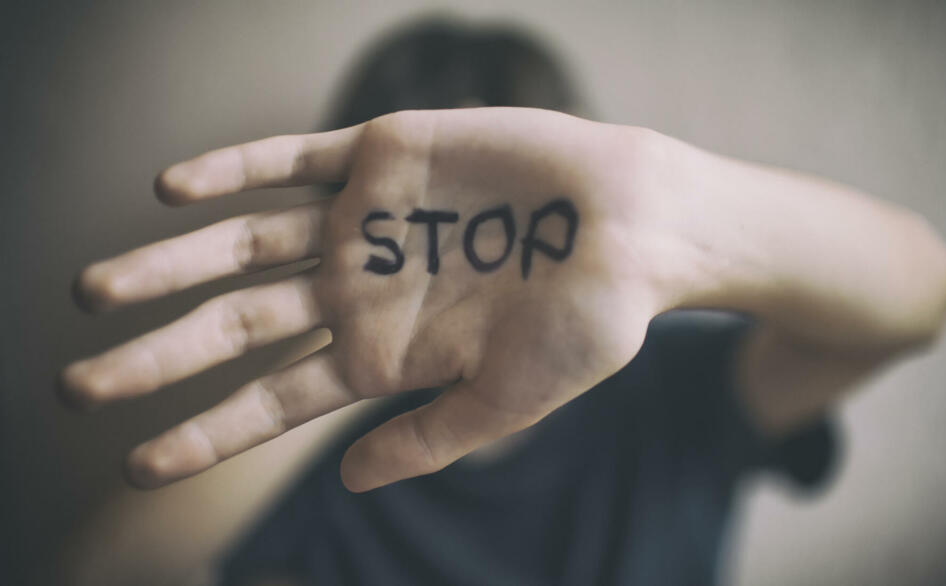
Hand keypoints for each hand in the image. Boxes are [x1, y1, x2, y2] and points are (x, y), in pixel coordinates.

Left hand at [60, 108, 679, 490]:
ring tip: (92, 291)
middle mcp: (358, 287)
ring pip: (244, 242)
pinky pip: (291, 159)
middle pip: (237, 324)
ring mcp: (363, 222)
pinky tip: (173, 191)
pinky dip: (232, 170)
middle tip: (77, 386)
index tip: (136, 464)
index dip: (206, 432)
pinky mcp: (382, 156)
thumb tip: (344, 487)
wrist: (636, 228)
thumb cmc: (586, 323)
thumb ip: (426, 440)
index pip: (272, 399)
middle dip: (158, 354)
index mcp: (382, 354)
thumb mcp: (507, 401)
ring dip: (170, 263)